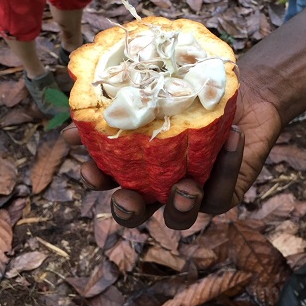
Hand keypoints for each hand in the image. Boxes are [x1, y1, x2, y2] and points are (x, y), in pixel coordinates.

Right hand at [62, 80, 281, 229]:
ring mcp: (193, 192)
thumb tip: (73, 130)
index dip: (98, 182)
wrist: (233, 88)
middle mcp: (161, 184)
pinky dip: (226, 166)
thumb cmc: (189, 90)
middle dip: (129, 210)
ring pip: (181, 217)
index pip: (110, 182)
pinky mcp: (224, 191)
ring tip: (186, 186)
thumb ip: (117, 107)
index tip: (90, 169)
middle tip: (129, 198)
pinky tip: (231, 138)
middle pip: (139, 213)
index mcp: (139, 165)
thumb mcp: (152, 91)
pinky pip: (221, 192)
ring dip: (180, 206)